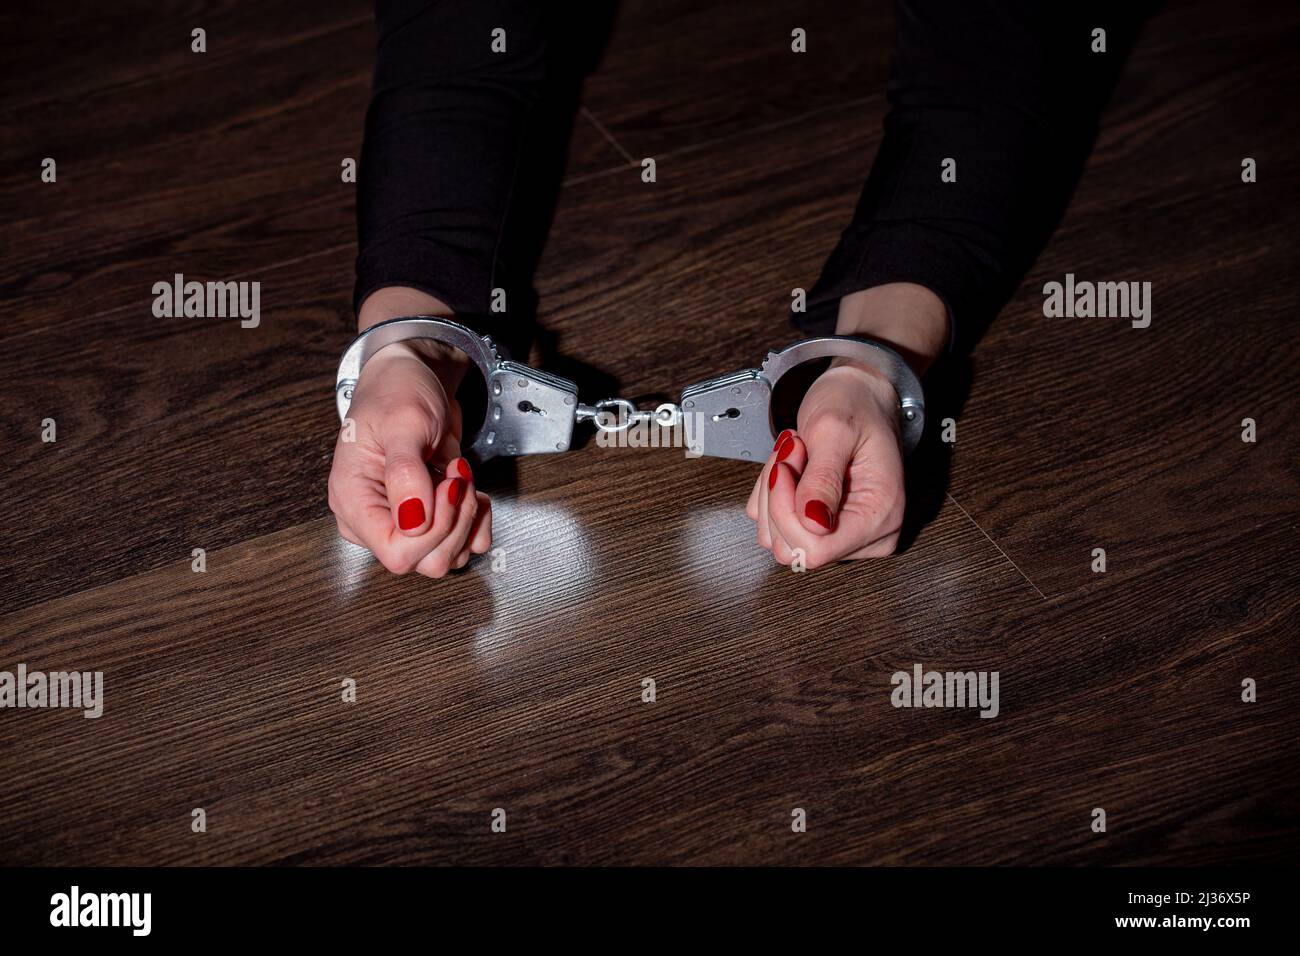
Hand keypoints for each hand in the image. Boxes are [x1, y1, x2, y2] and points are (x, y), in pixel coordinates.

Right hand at [327, 289, 491, 576]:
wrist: (415, 378)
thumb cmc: (397, 392)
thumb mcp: (402, 423)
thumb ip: (405, 474)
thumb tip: (412, 523)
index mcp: (354, 502)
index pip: (397, 553)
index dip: (434, 528)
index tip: (445, 485)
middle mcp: (376, 519)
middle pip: (427, 560)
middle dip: (456, 519)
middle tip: (456, 475)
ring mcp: (404, 522)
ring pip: (448, 556)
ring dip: (467, 517)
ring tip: (460, 475)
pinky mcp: (430, 519)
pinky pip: (464, 544)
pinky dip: (478, 520)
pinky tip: (471, 489)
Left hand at [747, 361, 904, 566]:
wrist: (858, 395)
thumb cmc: (855, 406)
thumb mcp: (834, 431)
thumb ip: (823, 479)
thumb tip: (813, 523)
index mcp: (880, 517)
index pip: (816, 548)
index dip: (787, 509)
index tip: (789, 463)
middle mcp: (864, 536)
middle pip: (792, 546)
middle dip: (778, 496)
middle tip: (794, 451)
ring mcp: (839, 534)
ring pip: (776, 538)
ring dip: (772, 492)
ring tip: (795, 455)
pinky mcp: (817, 528)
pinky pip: (772, 527)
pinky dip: (770, 495)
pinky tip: (793, 467)